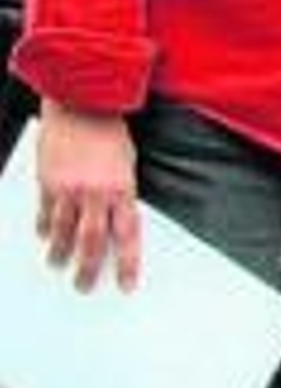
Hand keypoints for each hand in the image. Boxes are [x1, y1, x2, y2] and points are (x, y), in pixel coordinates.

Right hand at [35, 101, 141, 291]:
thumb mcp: (128, 161)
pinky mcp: (47, 183)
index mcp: (122, 187)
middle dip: (89, 269)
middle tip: (84, 285)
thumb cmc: (110, 128)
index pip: (128, 234)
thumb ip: (122, 192)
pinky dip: (44, 228)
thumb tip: (119, 220)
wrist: (82, 102)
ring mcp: (69, 189)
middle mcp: (95, 192)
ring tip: (59, 264)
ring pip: (63, 234)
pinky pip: (44, 214)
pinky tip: (43, 237)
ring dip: (61, 253)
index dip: (128, 263)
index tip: (128, 284)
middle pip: (92, 242)